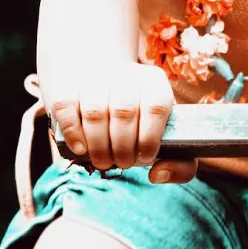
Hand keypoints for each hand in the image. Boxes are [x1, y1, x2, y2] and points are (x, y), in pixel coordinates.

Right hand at [48, 62, 197, 184]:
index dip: (149, 138)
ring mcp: (96, 77)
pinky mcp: (69, 86)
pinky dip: (73, 133)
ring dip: (98, 146)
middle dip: (122, 148)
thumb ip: (180, 164)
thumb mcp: (168, 137)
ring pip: (95, 111)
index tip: (143, 158)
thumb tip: (157, 174)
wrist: (106, 87)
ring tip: (103, 161)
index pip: (156, 106)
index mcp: (155, 83)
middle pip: (124, 112)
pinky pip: (67, 107)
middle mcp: (127, 74)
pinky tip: (81, 149)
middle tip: (121, 163)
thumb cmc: (143, 125)